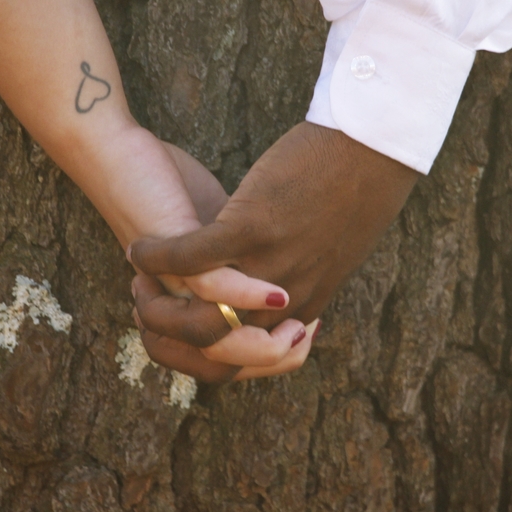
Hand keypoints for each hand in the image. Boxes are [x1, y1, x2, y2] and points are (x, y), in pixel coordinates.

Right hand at [129, 122, 418, 376]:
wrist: (375, 149)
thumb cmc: (358, 190)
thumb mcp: (335, 250)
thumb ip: (305, 273)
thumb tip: (281, 283)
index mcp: (305, 306)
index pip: (246, 363)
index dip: (200, 356)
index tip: (177, 329)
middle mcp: (286, 300)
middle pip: (213, 352)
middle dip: (167, 338)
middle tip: (144, 307)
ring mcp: (268, 267)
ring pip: (199, 317)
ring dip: (156, 306)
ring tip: (137, 282)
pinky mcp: (252, 227)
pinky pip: (190, 257)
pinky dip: (158, 258)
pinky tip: (140, 250)